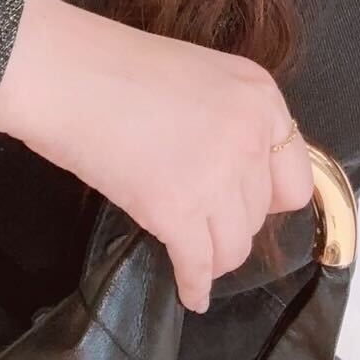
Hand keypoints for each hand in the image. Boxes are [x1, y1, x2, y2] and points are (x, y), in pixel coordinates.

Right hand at [0, 0, 314, 313]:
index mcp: (259, 96)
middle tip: (196, 218)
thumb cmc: (115, 68)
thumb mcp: (199, 77)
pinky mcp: (178, 209)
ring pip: (234, 247)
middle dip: (228, 223)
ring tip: (190, 249)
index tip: (243, 205)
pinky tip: (189, 292)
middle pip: (259, 215)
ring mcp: (217, 173)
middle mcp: (250, 135)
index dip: (266, 198)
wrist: (64, 73)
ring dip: (211, 255)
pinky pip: (199, 266)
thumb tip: (240, 179)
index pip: (295, 177)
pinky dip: (193, 285)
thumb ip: (231, 121)